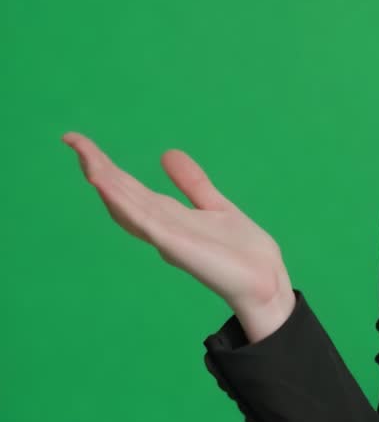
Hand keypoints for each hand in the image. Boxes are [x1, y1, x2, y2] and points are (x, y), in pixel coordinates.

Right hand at [63, 131, 292, 314]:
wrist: (265, 283)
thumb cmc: (241, 252)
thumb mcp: (214, 206)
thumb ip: (191, 183)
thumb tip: (167, 153)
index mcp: (168, 216)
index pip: (130, 188)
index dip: (106, 166)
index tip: (82, 142)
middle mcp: (161, 226)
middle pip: (122, 193)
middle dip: (97, 167)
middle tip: (72, 138)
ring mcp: (166, 236)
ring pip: (128, 206)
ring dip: (106, 182)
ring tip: (85, 159)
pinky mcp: (176, 246)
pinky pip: (146, 222)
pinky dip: (126, 205)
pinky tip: (111, 189)